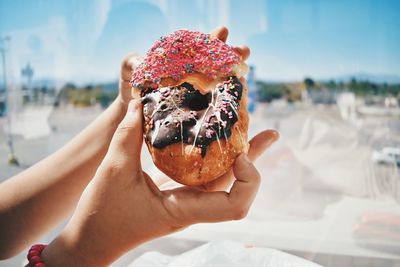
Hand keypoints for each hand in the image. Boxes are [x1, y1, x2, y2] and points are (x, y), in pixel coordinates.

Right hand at [41, 99, 275, 265]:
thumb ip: (128, 136)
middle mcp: (192, 206)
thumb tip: (141, 103)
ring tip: (252, 127)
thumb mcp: (113, 172)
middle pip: (237, 185)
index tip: (241, 154)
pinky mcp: (178, 192)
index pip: (235, 206)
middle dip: (254, 157)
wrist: (92, 238)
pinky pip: (204, 173)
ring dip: (241, 154)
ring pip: (223, 177)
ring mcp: (186, 199)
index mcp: (183, 210)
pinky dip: (215, 155)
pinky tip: (215, 137)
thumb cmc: (102, 215)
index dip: (249, 181)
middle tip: (270, 132)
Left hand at [117, 26, 250, 106]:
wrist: (133, 112)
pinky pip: (212, 100)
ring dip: (233, 73)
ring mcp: (194, 90)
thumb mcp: (129, 69)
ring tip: (245, 69)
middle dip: (231, 54)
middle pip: (214, 60)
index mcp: (179, 58)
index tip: (223, 31)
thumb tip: (141, 60)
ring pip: (218, 79)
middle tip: (245, 51)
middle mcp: (190, 72)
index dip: (211, 39)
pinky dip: (225, 96)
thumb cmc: (131, 86)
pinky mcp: (195, 107)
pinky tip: (237, 94)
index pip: (198, 45)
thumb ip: (131, 62)